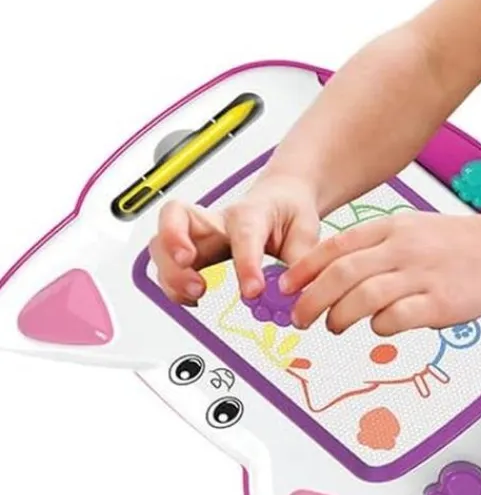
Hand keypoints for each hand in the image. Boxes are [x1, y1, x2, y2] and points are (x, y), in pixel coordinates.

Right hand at [149, 173, 321, 304]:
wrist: (281, 196)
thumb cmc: (289, 210)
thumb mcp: (306, 231)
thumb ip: (301, 262)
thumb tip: (297, 294)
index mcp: (251, 212)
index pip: (243, 234)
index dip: (246, 264)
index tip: (254, 291)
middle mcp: (217, 219)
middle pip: (176, 218)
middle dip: (174, 245)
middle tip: (196, 279)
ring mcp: (199, 233)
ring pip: (161, 241)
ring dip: (168, 271)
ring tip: (195, 293)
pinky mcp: (191, 248)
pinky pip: (166, 263)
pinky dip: (170, 284)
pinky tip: (191, 298)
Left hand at [278, 210, 480, 335]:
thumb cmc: (462, 243)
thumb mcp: (414, 228)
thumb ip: (377, 246)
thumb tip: (334, 270)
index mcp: (394, 227)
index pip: (335, 247)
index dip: (304, 270)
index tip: (288, 288)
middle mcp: (404, 248)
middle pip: (341, 274)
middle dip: (311, 300)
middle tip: (299, 318)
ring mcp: (423, 275)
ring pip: (363, 297)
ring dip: (339, 317)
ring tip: (334, 327)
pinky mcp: (441, 303)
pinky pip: (397, 318)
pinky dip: (379, 326)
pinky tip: (380, 327)